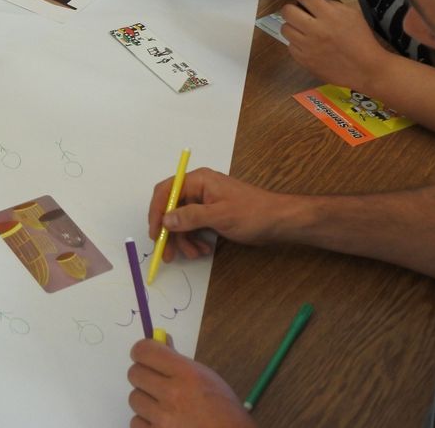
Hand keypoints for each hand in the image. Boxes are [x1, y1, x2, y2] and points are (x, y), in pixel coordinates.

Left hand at [127, 338, 252, 427]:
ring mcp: (163, 419)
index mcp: (187, 374)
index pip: (144, 351)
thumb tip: (159, 343)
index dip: (141, 351)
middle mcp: (172, 394)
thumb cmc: (224, 410)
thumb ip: (180, 362)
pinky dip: (146, 422)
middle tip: (156, 382)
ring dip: (146, 401)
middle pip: (134, 373)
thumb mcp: (207, 379)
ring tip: (163, 406)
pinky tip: (161, 422)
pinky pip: (136, 422)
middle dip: (144, 376)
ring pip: (134, 398)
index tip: (144, 356)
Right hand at [147, 167, 284, 261]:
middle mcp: (198, 188)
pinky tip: (202, 250)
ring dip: (184, 239)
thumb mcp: (220, 216)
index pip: (166, 191)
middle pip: (172, 208)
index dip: (156, 212)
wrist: (280, 222)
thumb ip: (190, 217)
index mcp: (198, 180)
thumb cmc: (252, 214)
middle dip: (169, 232)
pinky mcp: (211, 214)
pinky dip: (194, 239)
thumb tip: (165, 220)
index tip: (155, 233)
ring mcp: (204, 201)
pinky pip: (194, 226)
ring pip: (182, 221)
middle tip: (167, 253)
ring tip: (194, 254)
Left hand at [280, 0, 387, 85]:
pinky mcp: (303, 60)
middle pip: (287, 11)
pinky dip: (297, 43)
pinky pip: (290, 46)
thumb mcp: (351, 15)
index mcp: (329, 16)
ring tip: (304, 30)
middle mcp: (316, 30)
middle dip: (291, 9)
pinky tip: (309, 45)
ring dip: (292, 26)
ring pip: (285, 28)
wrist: (367, 69)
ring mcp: (308, 46)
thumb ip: (330, 5)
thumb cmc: (361, 39)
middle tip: (298, 13)